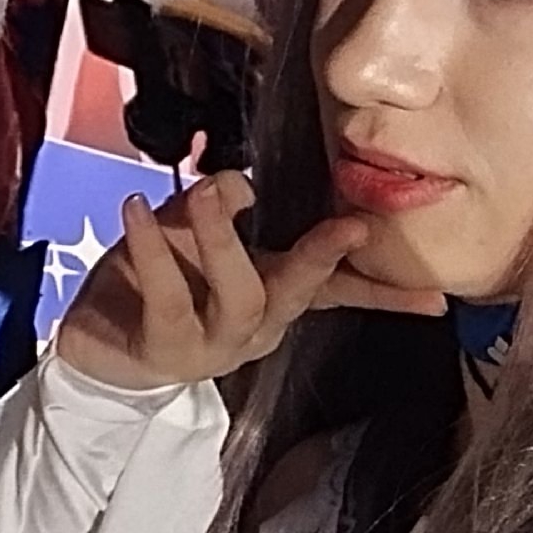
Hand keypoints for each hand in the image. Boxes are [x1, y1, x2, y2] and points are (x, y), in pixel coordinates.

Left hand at [57, 171, 447, 389]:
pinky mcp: (167, 350)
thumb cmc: (154, 283)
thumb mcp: (192, 231)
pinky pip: (169, 299)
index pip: (340, 291)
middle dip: (326, 257)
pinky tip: (137, 210)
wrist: (95, 349)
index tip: (437, 298)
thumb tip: (242, 182)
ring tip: (205, 194)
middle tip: (350, 224)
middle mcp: (255, 326)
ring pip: (240, 295)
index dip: (387, 293)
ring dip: (226, 240)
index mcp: (274, 299)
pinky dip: (153, 250)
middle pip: (301, 293)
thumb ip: (223, 203)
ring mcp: (214, 345)